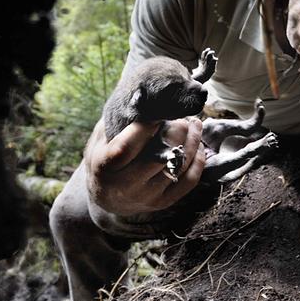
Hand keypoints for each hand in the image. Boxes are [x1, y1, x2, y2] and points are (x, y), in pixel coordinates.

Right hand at [84, 117, 204, 214]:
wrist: (107, 195)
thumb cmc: (104, 156)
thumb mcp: (101, 138)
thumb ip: (118, 121)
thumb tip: (145, 98)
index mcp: (106, 166)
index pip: (127, 147)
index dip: (146, 127)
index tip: (159, 110)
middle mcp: (126, 185)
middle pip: (159, 156)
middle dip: (176, 131)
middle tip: (183, 117)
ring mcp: (147, 196)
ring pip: (178, 166)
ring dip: (193, 141)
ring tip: (195, 124)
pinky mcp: (163, 202)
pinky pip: (189, 180)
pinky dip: (198, 160)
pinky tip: (198, 144)